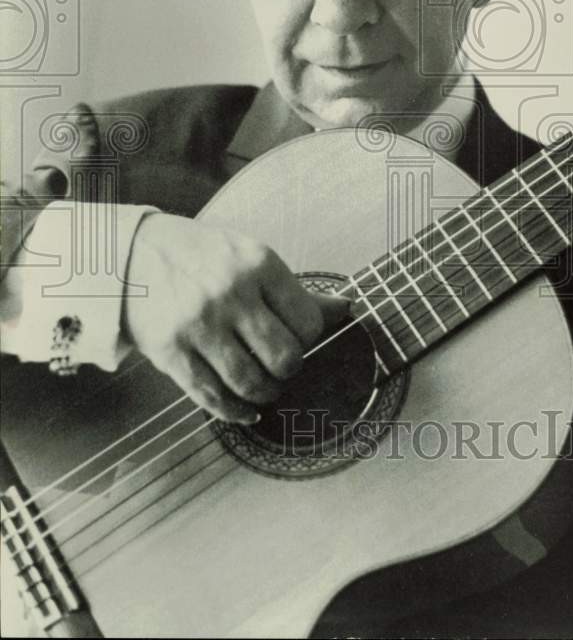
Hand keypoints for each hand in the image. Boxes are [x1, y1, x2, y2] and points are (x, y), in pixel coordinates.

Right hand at [122, 213, 347, 422]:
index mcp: (258, 263)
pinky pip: (212, 398)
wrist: (132, 254)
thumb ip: (295, 290)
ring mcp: (199, 324)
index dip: (307, 339)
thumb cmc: (203, 256)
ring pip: (251, 384)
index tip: (295, 338)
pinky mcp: (170, 351)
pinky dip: (235, 412)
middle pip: (285, 359)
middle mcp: (230, 293)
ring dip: (264, 394)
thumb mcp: (251, 256)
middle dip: (288, 371)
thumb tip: (345, 310)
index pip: (309, 324)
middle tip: (279, 366)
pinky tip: (244, 410)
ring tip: (263, 387)